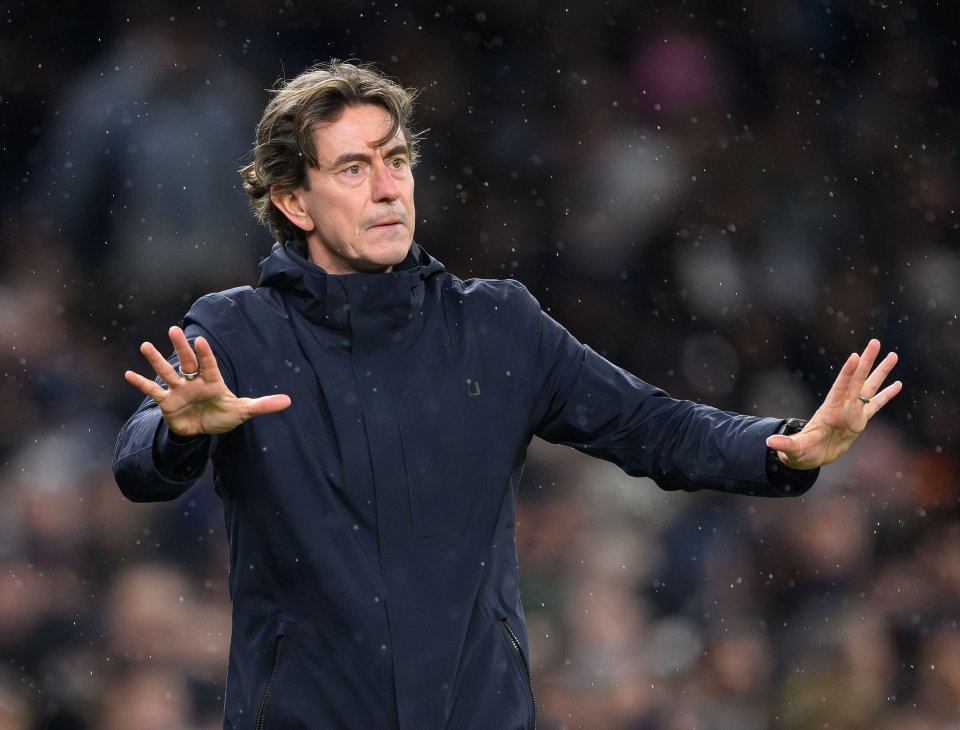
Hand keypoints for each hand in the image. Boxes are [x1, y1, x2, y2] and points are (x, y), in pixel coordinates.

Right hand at [124, 325, 291, 436]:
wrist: (203, 430)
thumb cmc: (223, 415)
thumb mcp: (244, 411)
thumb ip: (263, 405)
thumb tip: (288, 401)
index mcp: (213, 380)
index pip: (209, 364)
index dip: (205, 354)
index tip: (200, 339)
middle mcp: (194, 381)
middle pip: (187, 361)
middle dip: (181, 347)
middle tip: (173, 329)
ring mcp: (179, 390)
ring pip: (167, 373)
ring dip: (156, 361)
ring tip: (145, 346)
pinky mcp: (167, 402)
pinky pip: (152, 392)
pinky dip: (142, 384)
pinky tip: (129, 374)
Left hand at [765, 339, 901, 469]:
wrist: (808, 457)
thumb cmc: (800, 453)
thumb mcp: (792, 449)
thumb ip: (785, 444)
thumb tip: (770, 442)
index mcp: (829, 411)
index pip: (840, 388)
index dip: (847, 373)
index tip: (855, 356)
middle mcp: (842, 407)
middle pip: (857, 380)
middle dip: (866, 362)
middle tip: (875, 342)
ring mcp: (852, 412)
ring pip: (869, 388)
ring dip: (881, 372)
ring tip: (893, 355)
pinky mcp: (859, 421)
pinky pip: (876, 405)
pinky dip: (886, 395)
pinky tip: (898, 384)